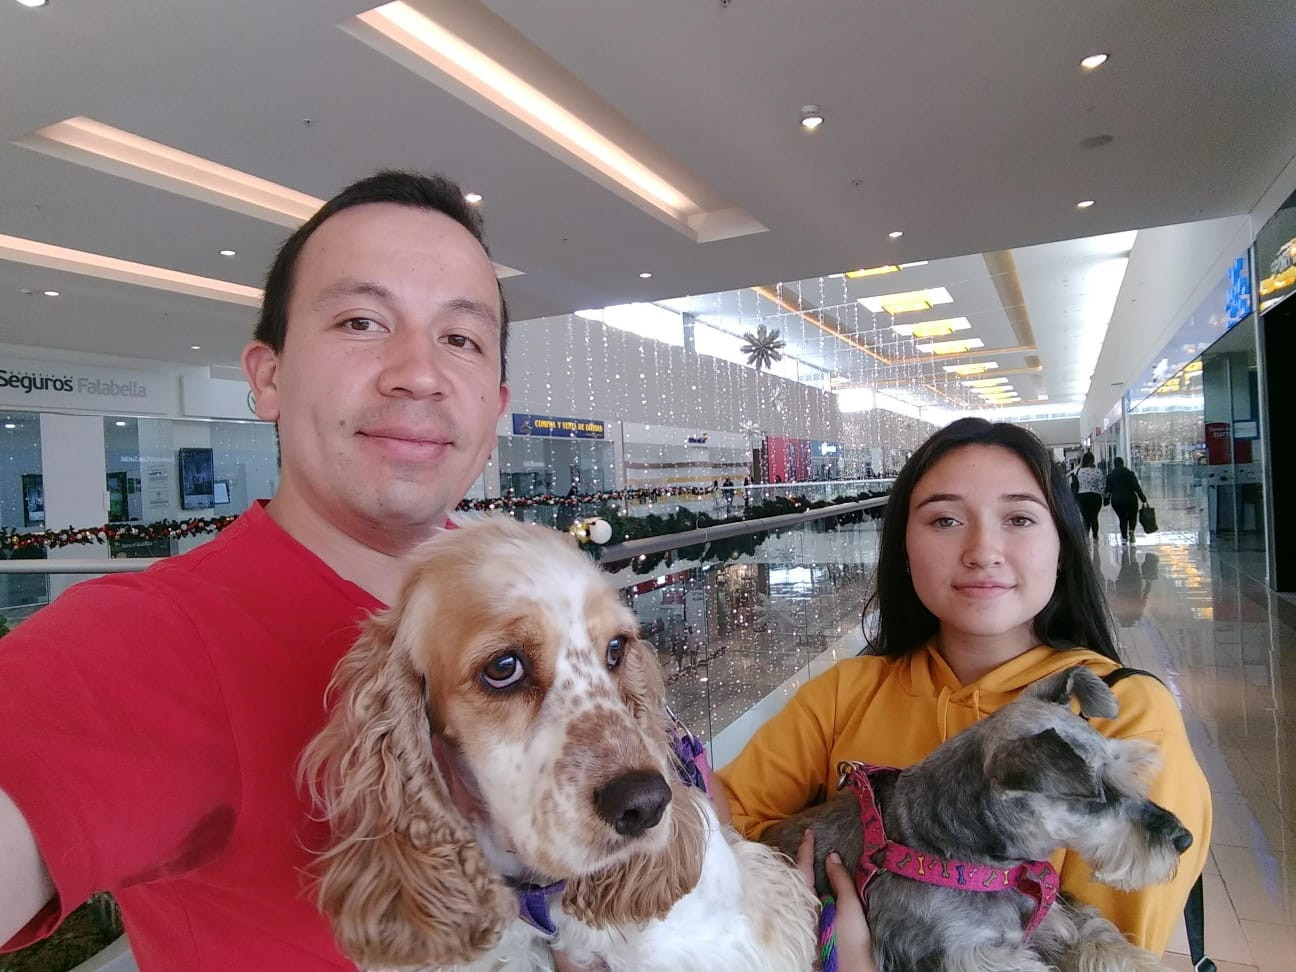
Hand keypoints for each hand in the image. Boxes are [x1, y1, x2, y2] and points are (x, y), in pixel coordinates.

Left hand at [796, 830, 875, 971]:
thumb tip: (831, 856)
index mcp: (806, 902)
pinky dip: (798, 891)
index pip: (802, 868)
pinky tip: (802, 890)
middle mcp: (799, 910)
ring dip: (793, 876)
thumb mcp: (849, 907)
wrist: (849, 970)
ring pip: (793, 892)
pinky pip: (798, 904)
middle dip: (790, 863)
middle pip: (791, 880)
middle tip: (787, 846)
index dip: (806, 849)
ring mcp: (801, 921)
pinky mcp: (806, 931)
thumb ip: (840, 881)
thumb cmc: (849, 940)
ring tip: (791, 862)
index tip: (809, 832)